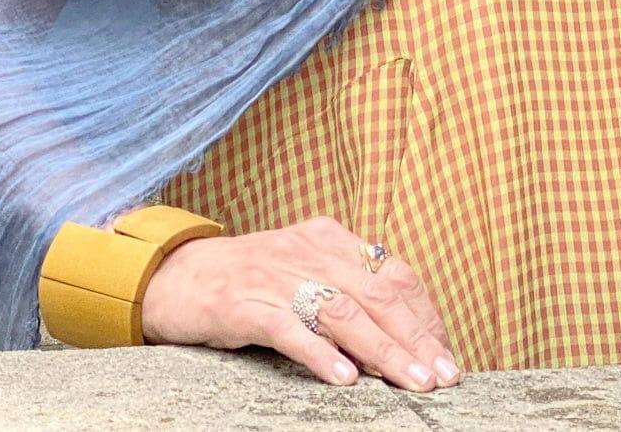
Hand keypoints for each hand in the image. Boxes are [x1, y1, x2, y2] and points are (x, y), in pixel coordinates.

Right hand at [140, 214, 462, 390]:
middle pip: (376, 294)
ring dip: (383, 351)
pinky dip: (321, 353)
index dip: (423, 315)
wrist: (175, 275)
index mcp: (328, 239)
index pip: (392, 274)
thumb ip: (344, 289)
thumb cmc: (247, 281)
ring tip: (411, 382)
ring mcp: (277, 276)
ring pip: (344, 312)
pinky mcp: (245, 304)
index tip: (445, 353)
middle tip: (442, 376)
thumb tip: (399, 334)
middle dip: (416, 337)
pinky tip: (345, 379)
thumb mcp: (302, 271)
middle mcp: (308, 251)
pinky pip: (290, 329)